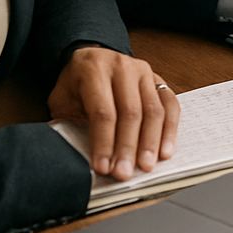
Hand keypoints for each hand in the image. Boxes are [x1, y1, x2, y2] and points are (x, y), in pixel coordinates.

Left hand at [48, 47, 179, 180]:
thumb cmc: (75, 85)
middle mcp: (122, 67)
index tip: (102, 167)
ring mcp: (144, 72)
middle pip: (130, 112)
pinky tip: (165, 151)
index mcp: (94, 70)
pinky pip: (171, 105)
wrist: (92, 59)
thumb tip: (77, 157)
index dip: (103, 142)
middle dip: (127, 147)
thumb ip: (69, 123)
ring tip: (146, 167)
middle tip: (124, 173)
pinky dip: (170, 130)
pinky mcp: (159, 80)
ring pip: (153, 110)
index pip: (103, 111)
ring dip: (150, 142)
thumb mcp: (62, 101)